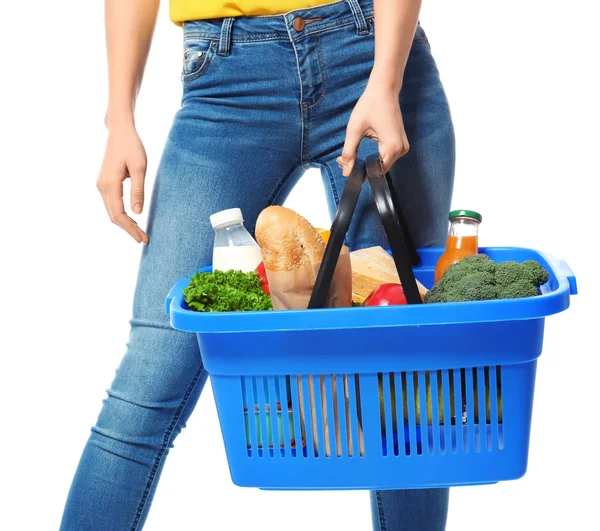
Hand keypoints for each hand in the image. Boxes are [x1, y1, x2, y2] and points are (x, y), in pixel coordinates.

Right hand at [97, 123, 148, 243]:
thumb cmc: (132, 146)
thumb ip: (138, 190)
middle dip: (128, 230)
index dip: (130, 229)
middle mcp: (102, 186)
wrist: (119, 131)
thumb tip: (137, 212)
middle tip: (144, 239)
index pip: (119, 215)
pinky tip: (132, 220)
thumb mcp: (140, 168)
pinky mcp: (104, 183)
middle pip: (114, 216)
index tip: (143, 238)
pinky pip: (111, 204)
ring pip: (111, 212)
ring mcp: (101, 185)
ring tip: (140, 232)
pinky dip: (121, 215)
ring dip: (124, 224)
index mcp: (110, 184)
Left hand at [337, 81, 408, 175]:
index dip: (360, 172)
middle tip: (342, 161)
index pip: (376, 172)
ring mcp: (403, 147)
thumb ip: (349, 152)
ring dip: (367, 163)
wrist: (384, 89)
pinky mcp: (400, 143)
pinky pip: (386, 157)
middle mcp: (401, 150)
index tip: (345, 165)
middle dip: (361, 168)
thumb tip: (346, 172)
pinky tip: (362, 152)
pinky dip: (374, 157)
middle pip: (379, 169)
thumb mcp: (354, 130)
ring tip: (349, 157)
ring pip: (382, 164)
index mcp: (392, 147)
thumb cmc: (370, 105)